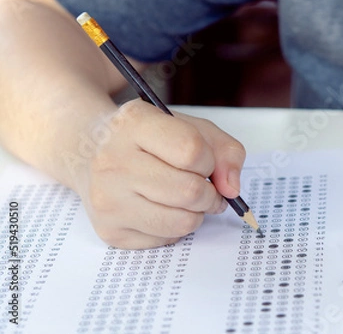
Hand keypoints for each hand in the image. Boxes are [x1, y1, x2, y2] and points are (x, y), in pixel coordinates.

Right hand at [74, 99, 245, 248]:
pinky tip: (161, 209)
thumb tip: (232, 189)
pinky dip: (175, 228)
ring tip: (186, 199)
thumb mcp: (189, 126)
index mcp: (134, 124)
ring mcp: (107, 199)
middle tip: (206, 188)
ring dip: (197, 213)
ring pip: (182, 222)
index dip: (210, 161)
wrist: (89, 150)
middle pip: (190, 191)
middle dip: (210, 193)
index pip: (192, 151)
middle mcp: (113, 161)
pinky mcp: (110, 231)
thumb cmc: (147, 139)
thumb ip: (225, 151)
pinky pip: (166, 240)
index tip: (205, 162)